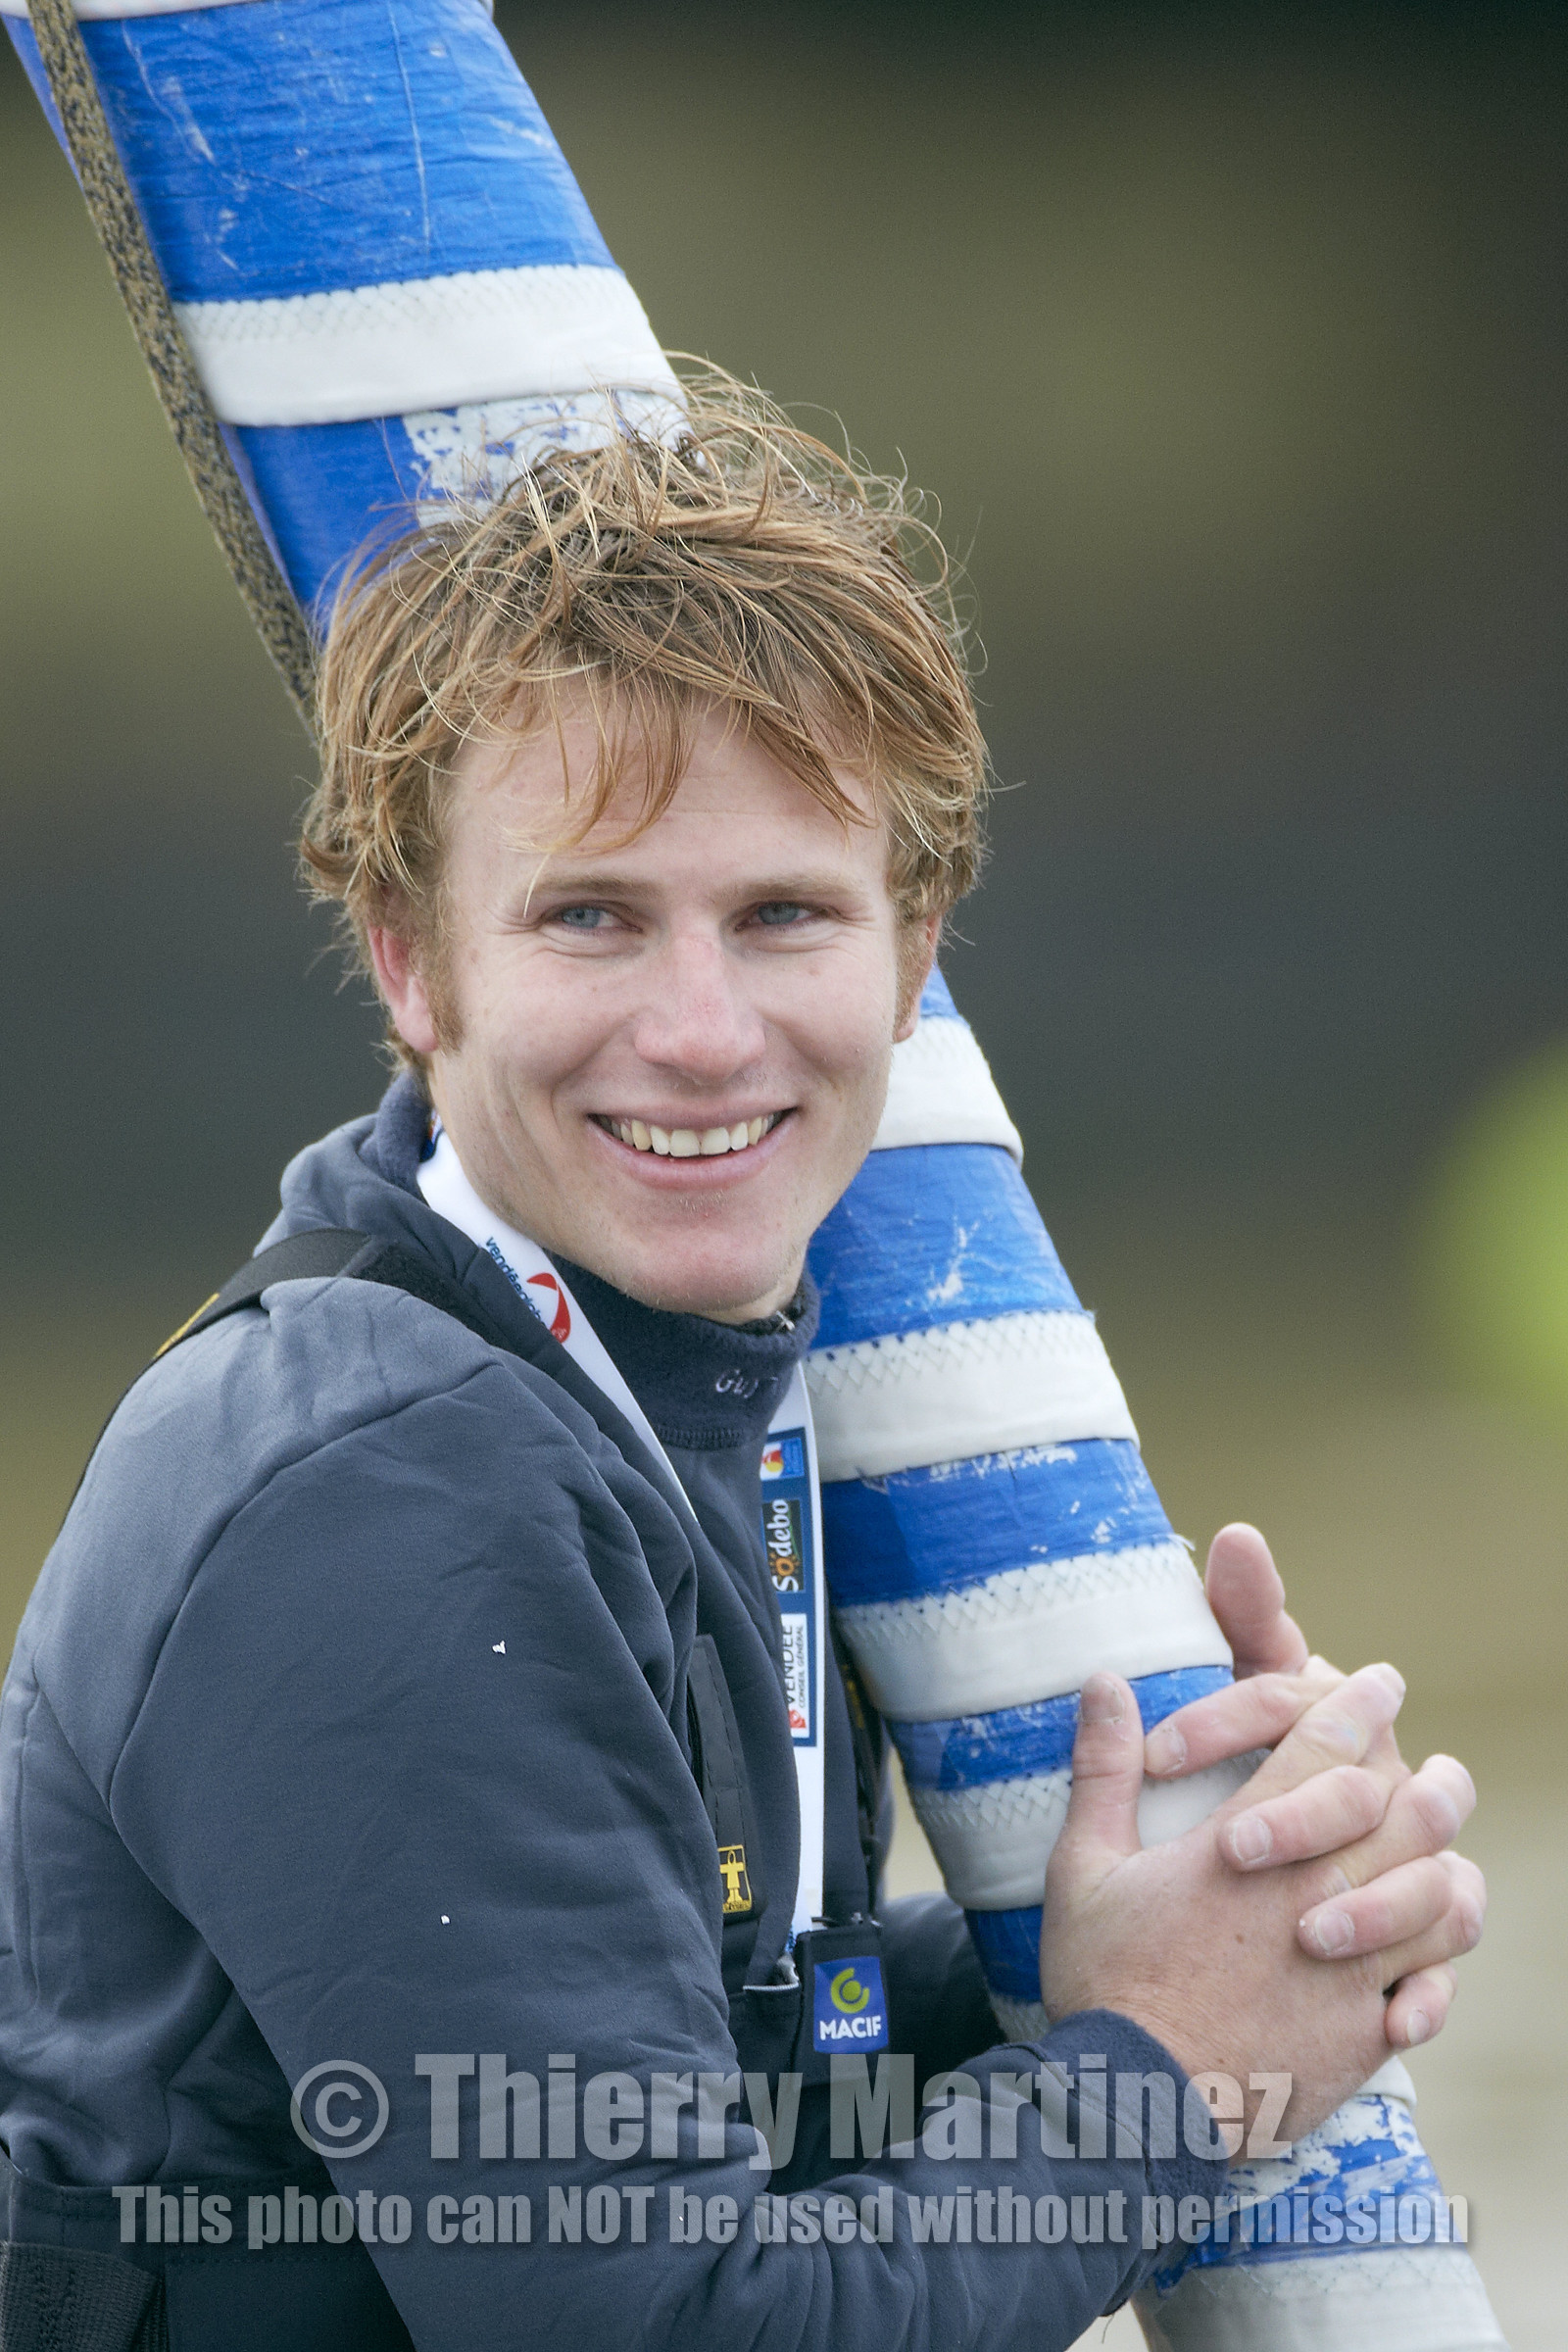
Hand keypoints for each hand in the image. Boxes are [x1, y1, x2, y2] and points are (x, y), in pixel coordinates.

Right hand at [1042, 1669, 1486, 2135]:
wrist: (1135, 2107)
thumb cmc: (1103, 1981)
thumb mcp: (1082, 1866)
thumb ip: (1103, 1769)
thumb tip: (1103, 1682)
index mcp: (1246, 1846)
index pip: (1324, 1747)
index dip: (1356, 1704)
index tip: (1376, 1682)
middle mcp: (1314, 1896)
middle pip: (1404, 1812)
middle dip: (1420, 1774)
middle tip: (1426, 1759)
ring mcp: (1350, 1969)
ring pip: (1436, 1893)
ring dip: (1441, 1860)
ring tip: (1438, 1846)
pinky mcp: (1363, 2034)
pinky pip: (1431, 1986)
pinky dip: (1436, 1964)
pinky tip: (1421, 1956)